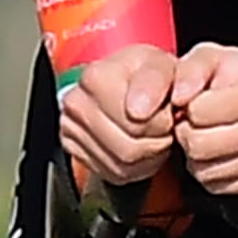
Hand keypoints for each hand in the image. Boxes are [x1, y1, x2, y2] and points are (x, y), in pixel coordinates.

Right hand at [55, 42, 185, 193]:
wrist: (127, 81)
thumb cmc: (146, 74)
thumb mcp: (162, 65)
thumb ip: (156, 79)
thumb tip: (137, 111)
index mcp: (95, 78)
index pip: (139, 123)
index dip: (164, 122)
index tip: (167, 109)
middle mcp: (76, 104)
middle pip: (129, 148)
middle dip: (156, 140)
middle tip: (163, 125)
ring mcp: (70, 129)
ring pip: (122, 165)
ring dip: (148, 155)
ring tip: (152, 134)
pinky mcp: (74, 150)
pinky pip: (113, 173)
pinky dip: (135, 165)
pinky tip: (139, 144)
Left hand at [168, 42, 237, 197]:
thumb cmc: (232, 78)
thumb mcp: (209, 58)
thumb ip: (189, 69)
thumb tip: (179, 96)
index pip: (200, 113)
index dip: (188, 108)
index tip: (196, 101)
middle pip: (201, 146)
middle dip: (188, 133)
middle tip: (194, 123)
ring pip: (208, 171)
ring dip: (196, 156)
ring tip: (206, 136)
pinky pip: (220, 187)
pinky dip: (210, 173)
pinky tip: (217, 155)